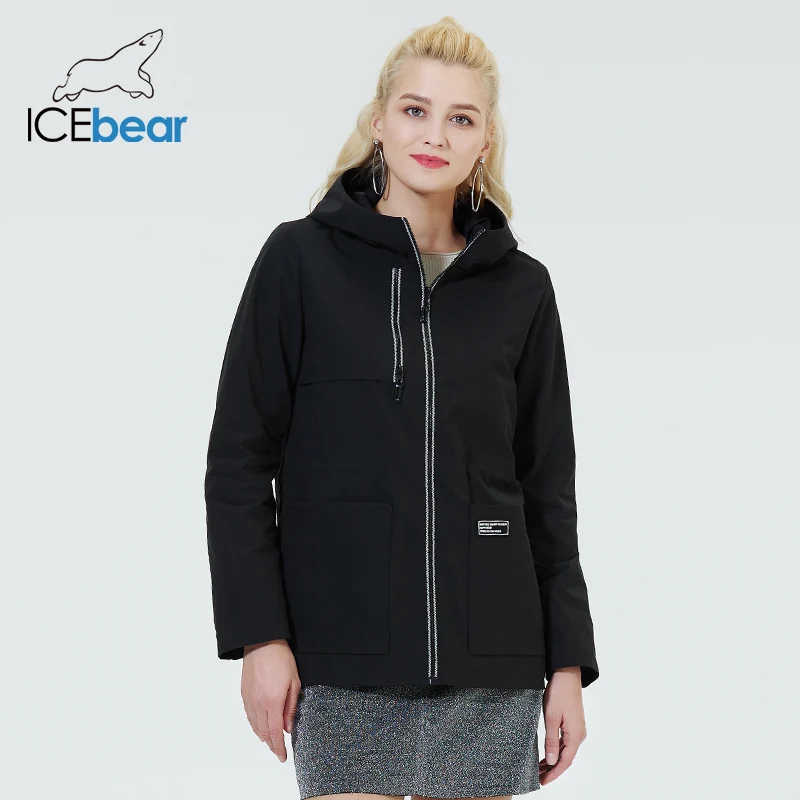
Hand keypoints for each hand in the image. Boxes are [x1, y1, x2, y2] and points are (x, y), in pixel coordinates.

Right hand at [241, 639, 300, 762]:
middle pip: (264, 732)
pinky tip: (259, 727)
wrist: (261, 642)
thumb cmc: (281, 659)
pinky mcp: (244, 694)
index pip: (275, 733)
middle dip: (272, 745)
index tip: (283, 757)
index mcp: (272, 702)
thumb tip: (288, 728)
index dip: (279, 747)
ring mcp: (249, 699)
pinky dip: (255, 726)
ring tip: (271, 743)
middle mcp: (258, 704)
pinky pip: (249, 716)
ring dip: (263, 737)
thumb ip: (291, 707)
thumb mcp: (294, 682)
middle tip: (278, 752)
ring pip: (255, 726)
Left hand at [538, 666, 586, 784]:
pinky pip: (565, 742)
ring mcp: (576, 729)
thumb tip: (552, 761)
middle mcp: (579, 734)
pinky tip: (547, 753)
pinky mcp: (572, 723)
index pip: (565, 761)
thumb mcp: (552, 717)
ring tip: (540, 768)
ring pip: (565, 751)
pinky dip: (556, 750)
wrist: (567, 674)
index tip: (542, 782)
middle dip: (552, 769)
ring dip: (553, 760)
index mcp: (575, 735)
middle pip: (566, 758)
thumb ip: (551, 740)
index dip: (554, 773)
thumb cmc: (559, 693)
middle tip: (538, 777)